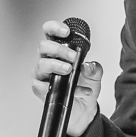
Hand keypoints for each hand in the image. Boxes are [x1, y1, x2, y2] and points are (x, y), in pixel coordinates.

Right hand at [31, 20, 103, 136]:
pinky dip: (63, 88)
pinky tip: (77, 91)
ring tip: (71, 71)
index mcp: (58, 50)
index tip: (66, 32)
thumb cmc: (85, 86)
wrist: (84, 109)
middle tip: (73, 57)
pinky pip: (44, 86)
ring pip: (41, 64)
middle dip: (59, 50)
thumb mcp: (95, 75)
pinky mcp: (40, 89)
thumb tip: (87, 66)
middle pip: (43, 47)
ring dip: (57, 66)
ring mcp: (42, 74)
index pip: (49, 33)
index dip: (54, 28)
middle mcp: (47, 60)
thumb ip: (94, 68)